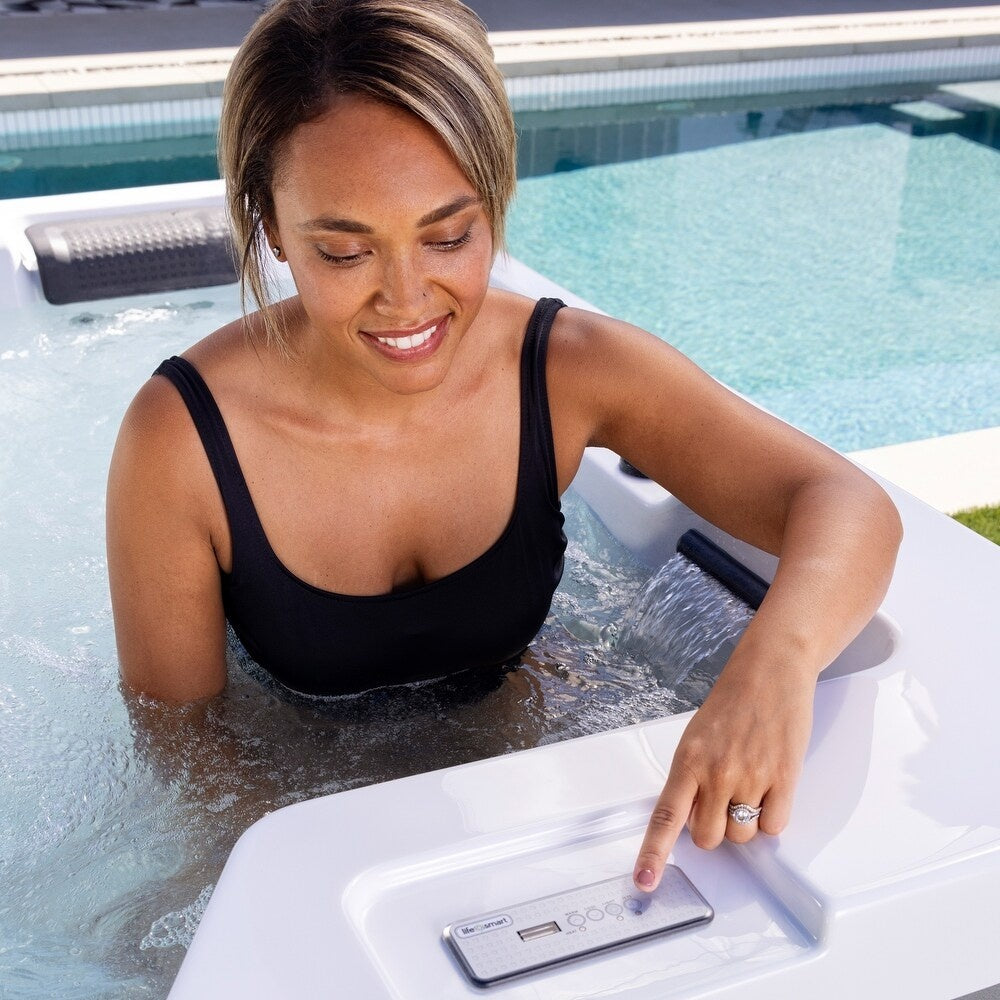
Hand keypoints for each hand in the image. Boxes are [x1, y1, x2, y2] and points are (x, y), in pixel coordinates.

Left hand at [632, 659, 815, 890]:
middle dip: (714, 829)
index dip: (653, 853)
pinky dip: (772, 815)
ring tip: (750, 785)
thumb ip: (692, 778)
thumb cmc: (732, 702)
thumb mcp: (697, 737)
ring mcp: (751, 776)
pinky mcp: (784, 778)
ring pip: (742, 835)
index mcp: (687, 761)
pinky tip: (771, 787)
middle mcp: (716, 773)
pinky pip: (774, 825)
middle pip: (708, 838)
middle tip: (723, 802)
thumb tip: (692, 816)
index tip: (644, 881)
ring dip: (745, 822)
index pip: (665, 817)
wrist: (770, 670)